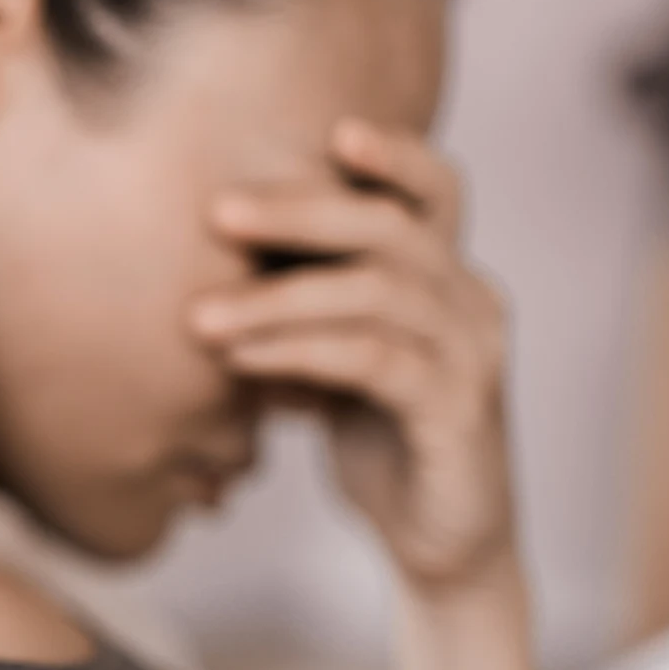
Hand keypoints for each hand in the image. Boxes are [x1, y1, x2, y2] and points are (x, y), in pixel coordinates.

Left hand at [194, 119, 513, 585]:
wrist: (435, 540)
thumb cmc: (374, 437)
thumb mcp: (331, 360)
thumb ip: (297, 308)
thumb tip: (197, 267)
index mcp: (446, 275)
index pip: (437, 189)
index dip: (395, 154)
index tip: (332, 129)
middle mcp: (470, 301)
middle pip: (391, 230)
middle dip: (300, 213)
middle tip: (217, 213)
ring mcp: (472, 354)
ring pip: (374, 295)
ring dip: (275, 300)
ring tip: (198, 317)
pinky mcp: (458, 411)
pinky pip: (372, 360)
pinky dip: (298, 353)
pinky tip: (241, 359)